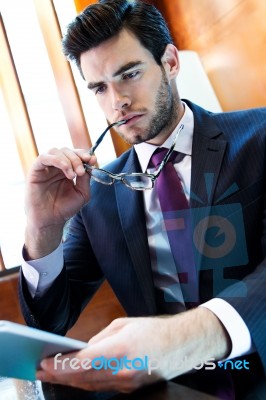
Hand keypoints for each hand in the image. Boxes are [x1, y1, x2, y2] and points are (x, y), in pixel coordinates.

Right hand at [24, 147, 95, 258]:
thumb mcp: (82, 193)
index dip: (84, 154)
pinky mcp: (35, 171)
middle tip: (82, 172)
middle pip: (66, 151)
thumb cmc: (65, 209)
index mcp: (67, 170)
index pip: (75, 154)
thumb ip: (86, 179)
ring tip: (74, 174)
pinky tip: (66, 169)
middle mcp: (55, 167)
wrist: (51, 221)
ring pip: (56, 151)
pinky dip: (57, 160)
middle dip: (77, 158)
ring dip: (68, 159)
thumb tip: (90, 164)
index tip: (92, 160)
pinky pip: (43, 158)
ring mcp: (45, 168)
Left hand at [36, 308, 230, 392]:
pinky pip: (102, 387)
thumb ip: (100, 339)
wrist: (181, 345)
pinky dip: (85, 383)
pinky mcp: (129, 389)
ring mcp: (125, 384)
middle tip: (39, 372)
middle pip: (81, 378)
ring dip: (69, 382)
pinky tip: (75, 379)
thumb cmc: (154, 330)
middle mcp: (121, 372)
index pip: (81, 362)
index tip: (43, 362)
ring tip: (52, 376)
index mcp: (118, 350)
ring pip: (90, 386)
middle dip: (58, 375)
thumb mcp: (123, 325)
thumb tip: (84, 348)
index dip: (59, 365)